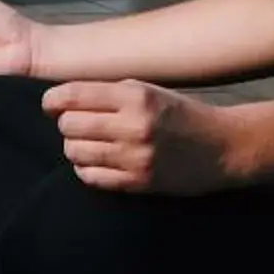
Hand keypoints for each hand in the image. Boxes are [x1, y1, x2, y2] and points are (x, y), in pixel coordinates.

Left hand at [41, 78, 237, 195]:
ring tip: (90, 143)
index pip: (73, 95)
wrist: (221, 148)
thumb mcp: (149, 90)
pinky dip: (86, 168)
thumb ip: (109, 92)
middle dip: (66, 123)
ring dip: (75, 146)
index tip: (52, 104)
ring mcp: (134, 157)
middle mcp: (132, 125)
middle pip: (69, 125)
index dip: (53, 100)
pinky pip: (90, 177)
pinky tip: (97, 161)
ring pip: (75, 151)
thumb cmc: (181, 114)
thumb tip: (62, 100)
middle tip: (77, 124)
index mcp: (135, 95)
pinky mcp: (137, 183)